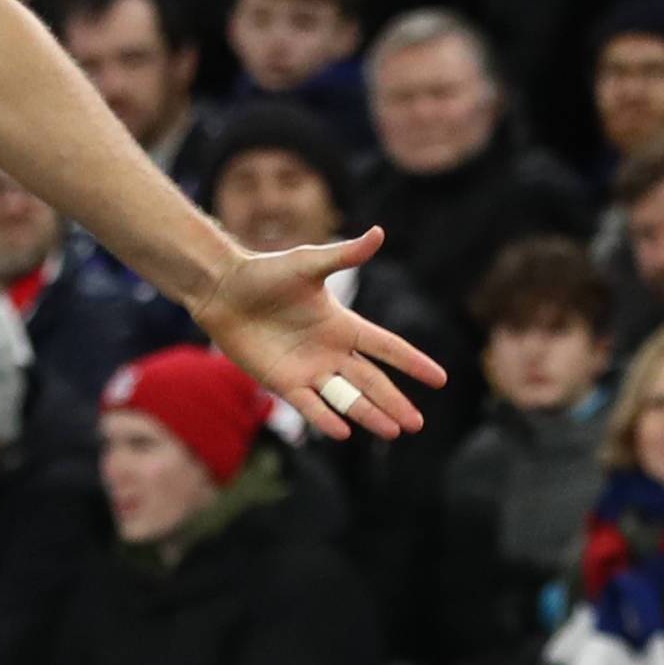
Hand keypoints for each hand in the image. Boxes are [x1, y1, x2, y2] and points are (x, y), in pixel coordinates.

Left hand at [191, 228, 448, 440]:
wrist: (222, 289)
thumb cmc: (264, 273)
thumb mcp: (307, 263)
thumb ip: (344, 255)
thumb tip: (379, 232)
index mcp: (342, 324)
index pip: (387, 347)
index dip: (412, 362)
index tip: (441, 379)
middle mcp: (330, 351)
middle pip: (371, 382)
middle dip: (395, 402)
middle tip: (418, 424)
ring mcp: (308, 369)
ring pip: (346, 398)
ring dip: (369, 415)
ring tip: (394, 432)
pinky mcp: (282, 382)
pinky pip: (308, 405)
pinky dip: (325, 418)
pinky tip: (343, 432)